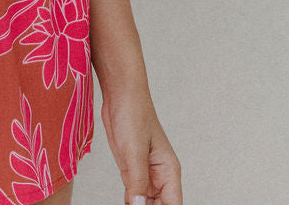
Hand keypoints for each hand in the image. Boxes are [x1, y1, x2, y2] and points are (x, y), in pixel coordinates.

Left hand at [101, 90, 181, 204]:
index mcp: (168, 171)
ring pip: (145, 202)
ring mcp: (144, 172)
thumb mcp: (134, 150)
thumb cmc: (133, 113)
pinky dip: (130, 202)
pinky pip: (133, 193)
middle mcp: (159, 175)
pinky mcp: (130, 168)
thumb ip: (137, 181)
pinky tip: (125, 204)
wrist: (120, 94)